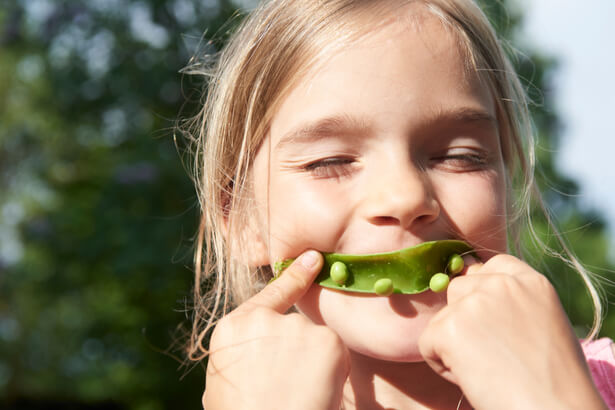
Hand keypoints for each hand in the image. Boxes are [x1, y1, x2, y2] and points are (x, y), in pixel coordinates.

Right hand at [203, 250, 349, 409]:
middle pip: (293, 326)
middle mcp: (264, 320)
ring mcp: (296, 327)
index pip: (270, 294)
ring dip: (313, 364)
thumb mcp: (223, 382)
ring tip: (298, 394)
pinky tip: (316, 390)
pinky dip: (332, 371)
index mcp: (234, 328)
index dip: (294, 276)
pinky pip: (334, 354)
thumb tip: (253, 352)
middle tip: (288, 386)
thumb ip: (242, 353)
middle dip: (296, 352)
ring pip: (314, 342)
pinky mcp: (325, 340)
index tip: (313, 258)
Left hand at [419, 254, 606, 409]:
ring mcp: (473, 303)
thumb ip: (513, 303)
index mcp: (531, 282)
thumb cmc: (554, 382)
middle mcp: (501, 284)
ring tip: (486, 370)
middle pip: (460, 287)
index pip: (491, 266)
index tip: (490, 320)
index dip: (482, 290)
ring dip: (453, 343)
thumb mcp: (544, 325)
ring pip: (442, 316)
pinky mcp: (449, 327)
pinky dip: (442, 366)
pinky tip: (472, 380)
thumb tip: (472, 297)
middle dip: (464, 317)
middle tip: (490, 354)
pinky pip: (428, 343)